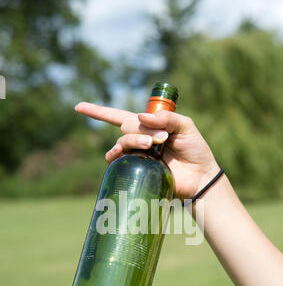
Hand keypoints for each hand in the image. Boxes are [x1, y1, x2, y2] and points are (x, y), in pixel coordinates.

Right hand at [75, 102, 219, 198]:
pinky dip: (119, 156)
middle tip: (162, 139)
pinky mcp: (138, 171)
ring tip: (152, 147)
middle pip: (125, 128)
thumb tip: (140, 117)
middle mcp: (139, 140)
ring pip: (123, 142)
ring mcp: (137, 156)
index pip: (119, 116)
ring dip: (134, 141)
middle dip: (141, 130)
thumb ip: (166, 118)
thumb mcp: (186, 127)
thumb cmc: (196, 150)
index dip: (98, 112)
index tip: (78, 107)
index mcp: (149, 126)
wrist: (200, 177)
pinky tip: (121, 156)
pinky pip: (120, 161)